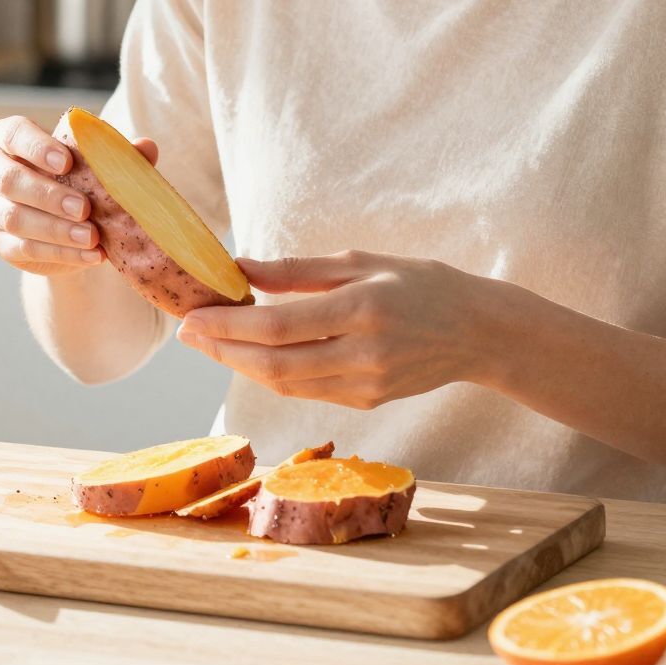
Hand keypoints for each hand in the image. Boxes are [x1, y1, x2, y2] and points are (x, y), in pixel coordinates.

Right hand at [0, 115, 156, 275]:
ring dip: (55, 229)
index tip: (67, 162)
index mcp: (8, 138)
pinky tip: (91, 256)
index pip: (13, 133)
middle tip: (84, 208)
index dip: (37, 147)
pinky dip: (60, 253)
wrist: (66, 226)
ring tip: (92, 236)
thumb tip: (146, 147)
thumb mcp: (98, 164)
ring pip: (13, 217)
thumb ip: (118, 155)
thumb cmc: (78, 180)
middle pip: (9, 179)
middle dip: (48, 194)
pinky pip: (23, 248)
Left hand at [175, 252, 495, 408]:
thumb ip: (297, 271)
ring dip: (241, 365)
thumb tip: (238, 265)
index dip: (229, 325)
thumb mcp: (362, 262)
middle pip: (275, 364)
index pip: (279, 325)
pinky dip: (272, 374)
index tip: (192, 316)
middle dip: (223, 350)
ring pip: (286, 385)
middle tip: (187, 333)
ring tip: (209, 343)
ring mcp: (367, 385)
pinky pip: (306, 391)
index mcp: (363, 309)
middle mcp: (364, 354)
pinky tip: (250, 355)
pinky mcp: (367, 402)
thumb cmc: (421, 284)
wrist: (478, 332)